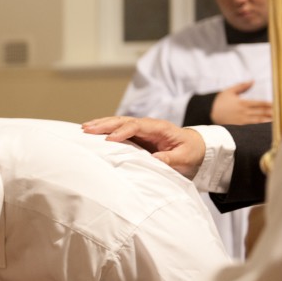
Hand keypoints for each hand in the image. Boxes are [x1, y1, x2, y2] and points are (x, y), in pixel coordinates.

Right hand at [82, 116, 204, 178]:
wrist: (197, 147)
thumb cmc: (191, 152)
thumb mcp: (184, 158)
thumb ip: (169, 159)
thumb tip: (153, 159)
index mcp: (160, 128)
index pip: (137, 126)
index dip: (122, 131)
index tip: (109, 140)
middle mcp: (148, 125)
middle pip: (123, 120)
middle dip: (105, 124)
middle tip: (87, 129)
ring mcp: (141, 129)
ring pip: (118, 122)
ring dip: (101, 124)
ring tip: (84, 127)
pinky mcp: (137, 135)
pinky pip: (119, 129)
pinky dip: (105, 129)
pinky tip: (93, 130)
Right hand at [211, 80, 271, 124]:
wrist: (207, 112)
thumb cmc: (219, 102)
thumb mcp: (229, 91)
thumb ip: (241, 86)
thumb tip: (252, 81)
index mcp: (243, 103)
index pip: (260, 103)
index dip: (270, 104)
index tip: (277, 105)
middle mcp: (244, 112)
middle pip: (261, 112)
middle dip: (272, 113)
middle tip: (281, 114)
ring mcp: (241, 120)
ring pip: (258, 120)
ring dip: (268, 121)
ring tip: (277, 121)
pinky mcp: (238, 126)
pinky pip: (251, 127)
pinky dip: (259, 127)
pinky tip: (265, 128)